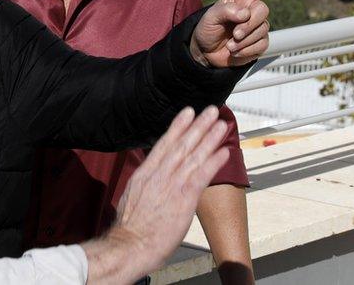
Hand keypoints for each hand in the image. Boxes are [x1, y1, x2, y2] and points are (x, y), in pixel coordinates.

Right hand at [83, 107, 230, 282]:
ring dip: (209, 139)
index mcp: (145, 173)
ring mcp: (171, 186)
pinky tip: (224, 152)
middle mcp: (158, 175)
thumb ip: (145, 182)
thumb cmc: (131, 226)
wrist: (130, 244)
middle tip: (211, 110)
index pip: (163, 144)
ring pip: (193, 156)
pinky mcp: (183, 200)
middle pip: (181, 145)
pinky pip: (201, 177)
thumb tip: (151, 176)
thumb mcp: (133, 195)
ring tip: (221, 125)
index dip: (177, 127)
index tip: (188, 112)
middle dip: (197, 126)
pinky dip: (213, 163)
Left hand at [191, 0, 296, 67]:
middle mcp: (252, 11)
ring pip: (262, 30)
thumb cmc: (208, 29)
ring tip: (230, 44)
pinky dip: (246, 50)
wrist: (206, 52)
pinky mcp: (260, 42)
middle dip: (249, 24)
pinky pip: (261, 45)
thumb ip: (226, 11)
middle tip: (235, 34)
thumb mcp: (210, 17)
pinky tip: (235, 51)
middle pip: (263, 10)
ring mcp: (258, 27)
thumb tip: (245, 13)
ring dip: (244, 40)